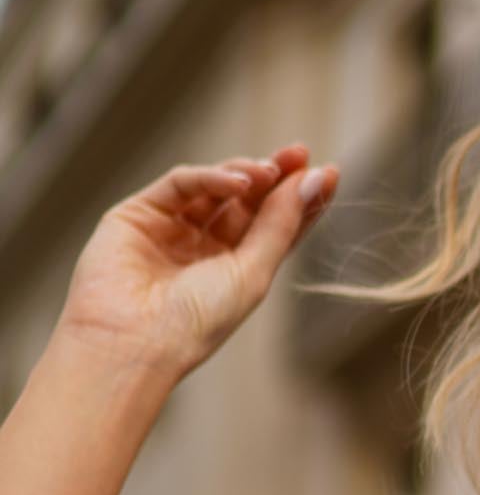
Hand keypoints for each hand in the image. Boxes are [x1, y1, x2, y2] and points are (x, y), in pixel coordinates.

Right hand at [57, 145, 337, 382]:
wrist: (135, 340)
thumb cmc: (198, 321)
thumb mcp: (252, 273)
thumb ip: (281, 226)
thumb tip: (315, 180)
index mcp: (236, 270)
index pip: (275, 226)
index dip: (301, 200)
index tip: (330, 173)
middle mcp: (205, 248)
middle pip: (248, 201)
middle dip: (275, 176)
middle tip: (299, 154)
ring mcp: (172, 229)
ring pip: (215, 187)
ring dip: (245, 174)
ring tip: (270, 171)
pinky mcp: (139, 213)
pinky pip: (181, 184)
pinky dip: (211, 177)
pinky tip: (239, 182)